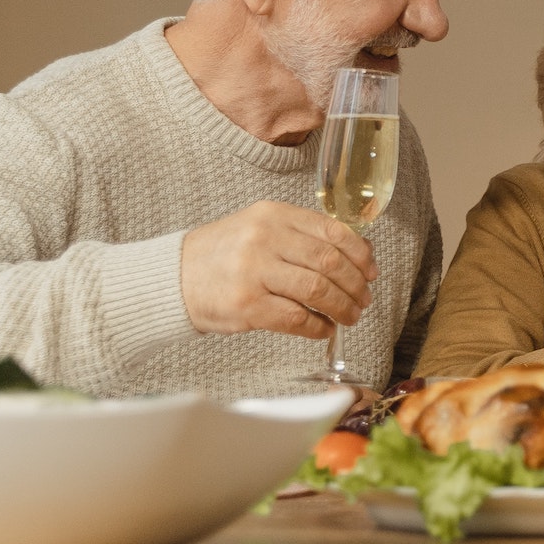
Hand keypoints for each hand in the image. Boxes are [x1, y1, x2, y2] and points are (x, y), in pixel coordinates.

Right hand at [180, 201, 377, 337]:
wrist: (172, 278)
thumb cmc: (224, 255)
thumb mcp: (261, 229)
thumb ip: (304, 236)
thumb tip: (358, 254)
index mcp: (273, 215)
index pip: (333, 230)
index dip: (360, 253)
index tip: (371, 270)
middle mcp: (264, 239)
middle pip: (330, 262)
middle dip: (355, 284)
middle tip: (364, 299)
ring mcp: (254, 272)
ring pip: (318, 290)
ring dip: (342, 307)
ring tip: (350, 316)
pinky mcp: (246, 305)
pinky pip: (296, 318)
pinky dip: (317, 326)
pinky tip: (324, 328)